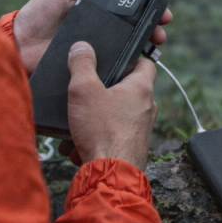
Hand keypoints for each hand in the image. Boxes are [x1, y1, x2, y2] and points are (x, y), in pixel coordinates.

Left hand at [13, 0, 172, 74]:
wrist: (19, 44)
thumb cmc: (39, 12)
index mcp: (97, 11)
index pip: (130, 10)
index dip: (149, 11)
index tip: (163, 14)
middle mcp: (101, 31)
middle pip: (135, 31)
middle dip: (153, 32)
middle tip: (161, 35)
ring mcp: (97, 51)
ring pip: (128, 50)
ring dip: (145, 50)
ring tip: (154, 48)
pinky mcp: (91, 69)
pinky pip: (112, 68)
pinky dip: (126, 67)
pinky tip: (135, 64)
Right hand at [62, 41, 157, 168]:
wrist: (111, 175)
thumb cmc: (102, 131)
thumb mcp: (84, 90)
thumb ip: (81, 64)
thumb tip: (82, 47)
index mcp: (141, 88)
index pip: (145, 62)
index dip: (131, 56)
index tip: (116, 56)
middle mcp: (146, 108)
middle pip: (125, 90)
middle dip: (102, 92)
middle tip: (84, 94)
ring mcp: (140, 129)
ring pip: (114, 116)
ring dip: (93, 120)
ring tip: (75, 126)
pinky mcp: (131, 147)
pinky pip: (110, 136)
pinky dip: (94, 139)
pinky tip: (77, 146)